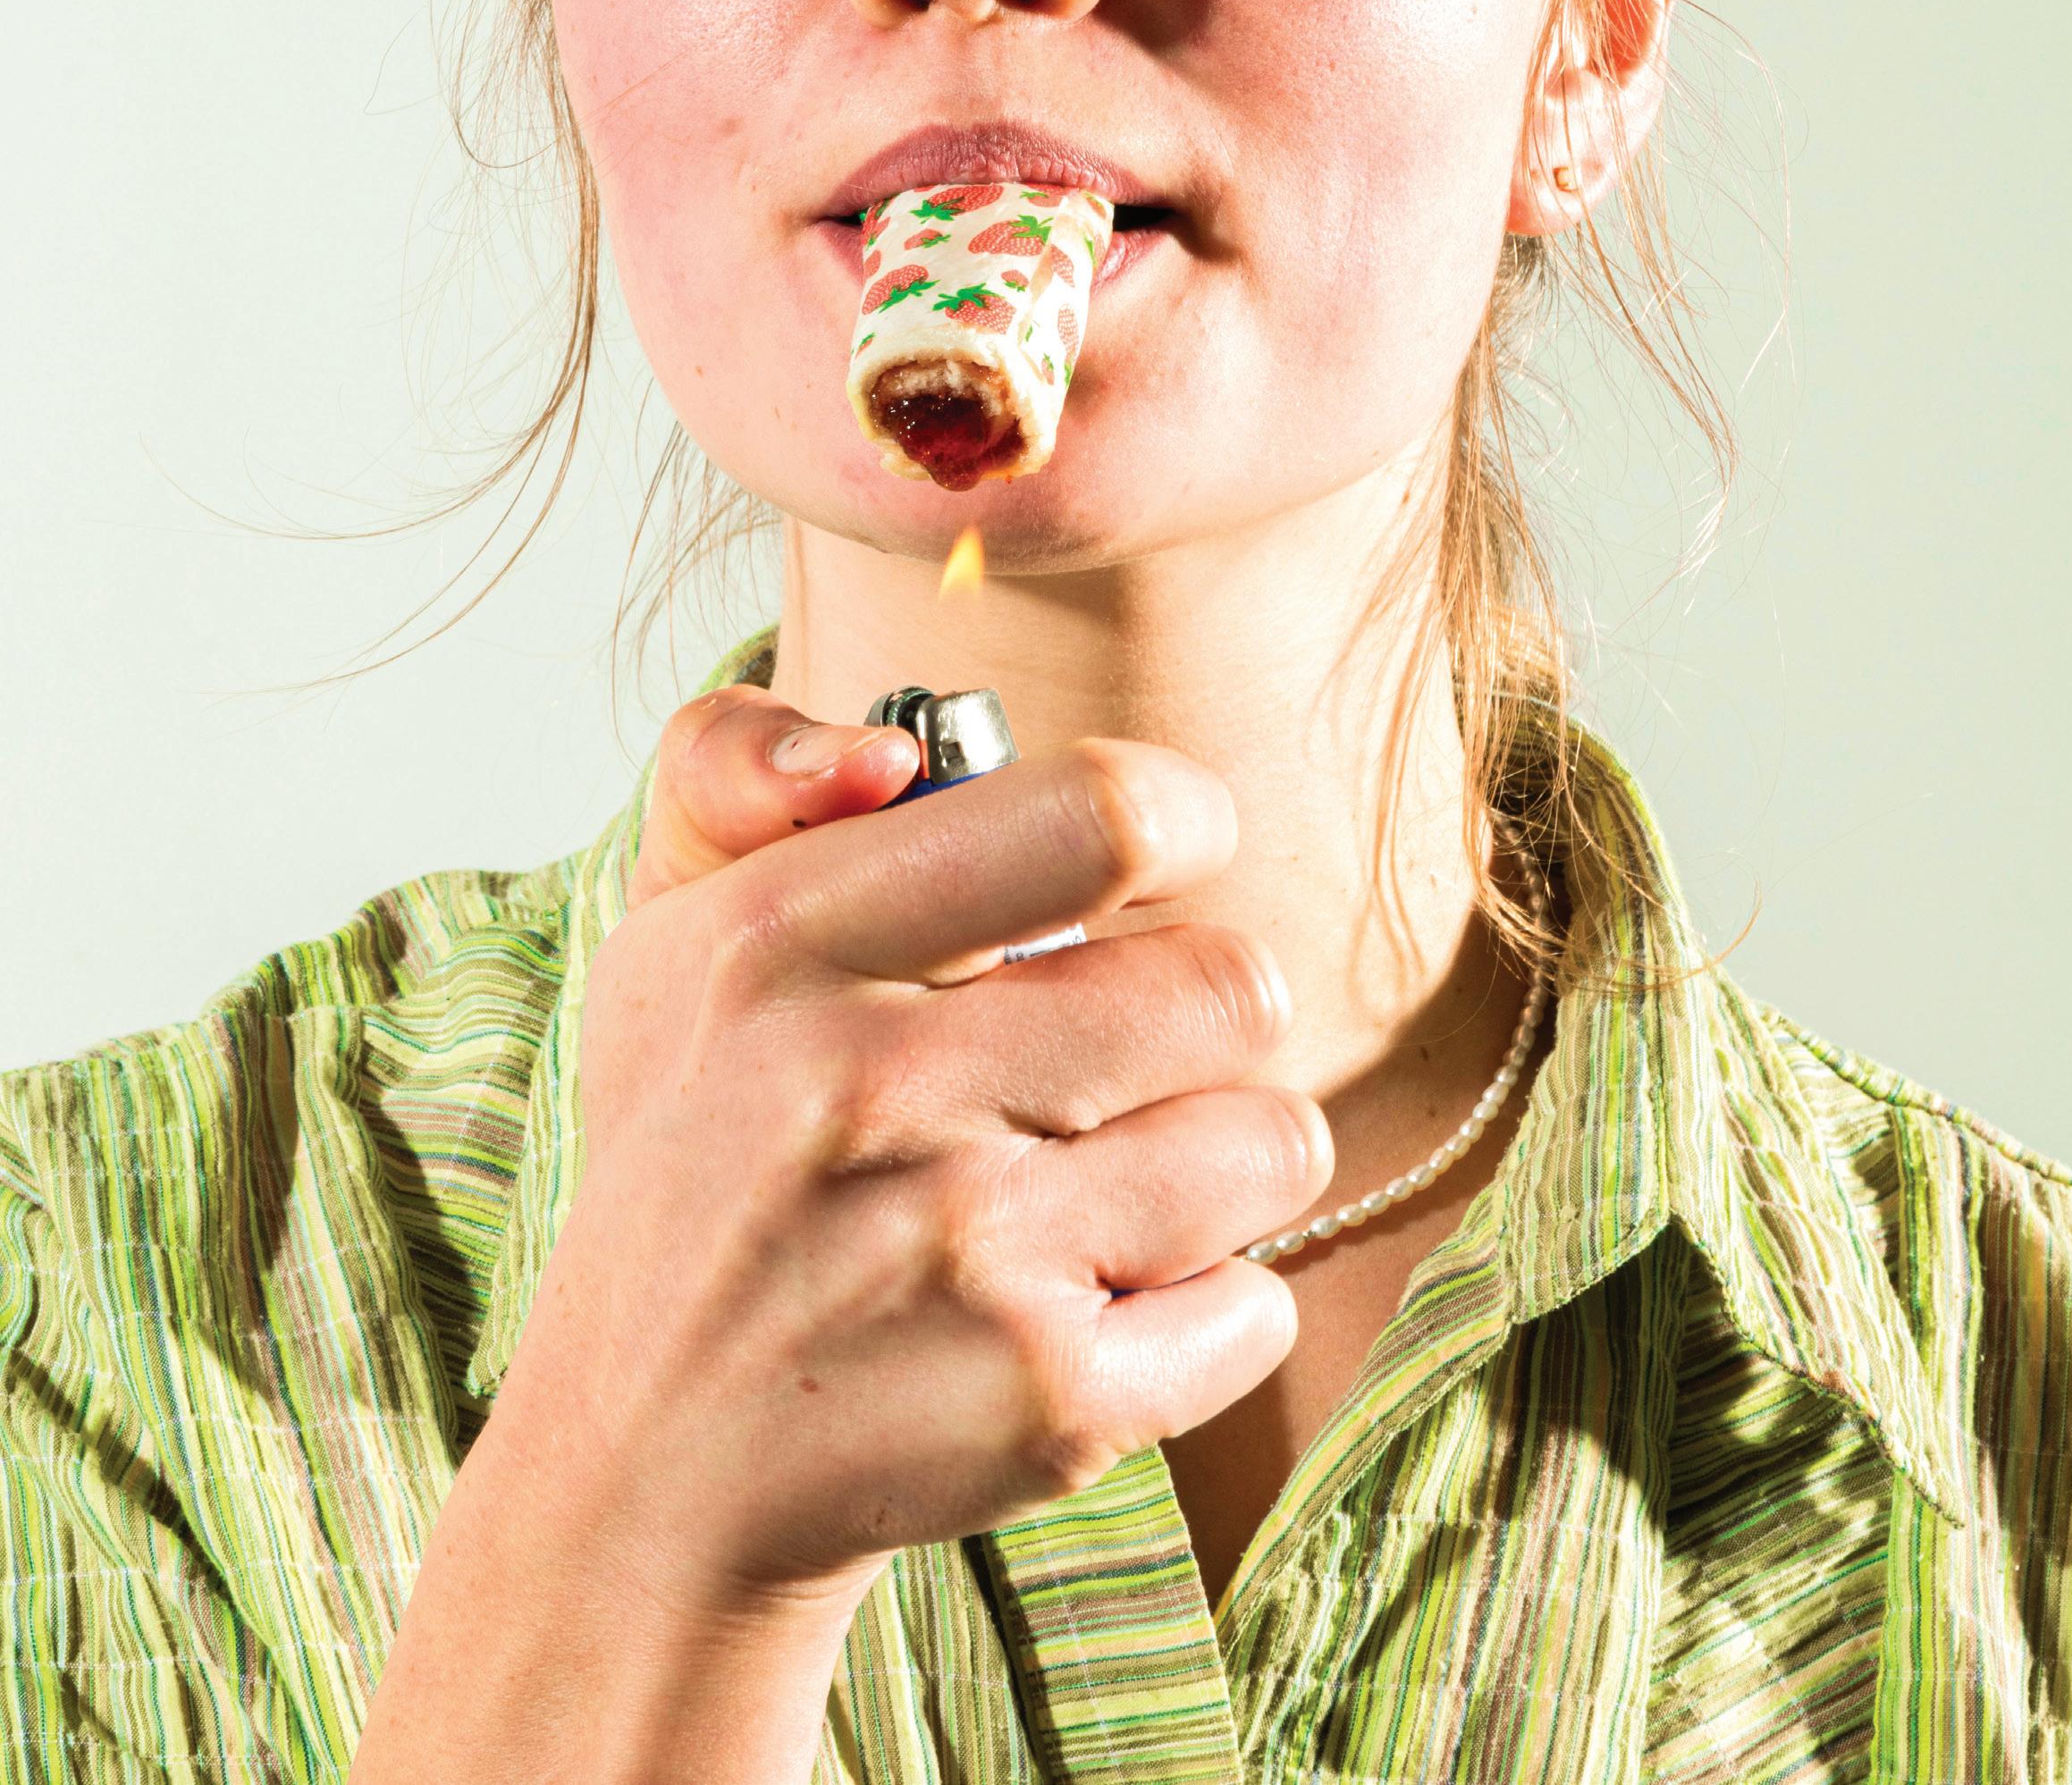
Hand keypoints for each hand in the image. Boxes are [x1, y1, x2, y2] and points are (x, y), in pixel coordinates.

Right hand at [536, 680, 1328, 1610]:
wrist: (641, 1476)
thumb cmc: (699, 1161)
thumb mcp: (671, 934)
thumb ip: (746, 769)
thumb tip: (885, 752)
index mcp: (783, 938)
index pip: (1103, 814)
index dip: (1180, 823)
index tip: (1154, 859)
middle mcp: (875, 1086)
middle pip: (1232, 984)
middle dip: (1200, 1022)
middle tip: (1110, 1063)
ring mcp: (971, 1252)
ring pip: (1272, 1143)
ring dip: (1215, 1169)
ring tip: (1099, 1191)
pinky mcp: (1047, 1401)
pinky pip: (1260, 1305)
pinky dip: (1203, 1317)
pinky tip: (1086, 1315)